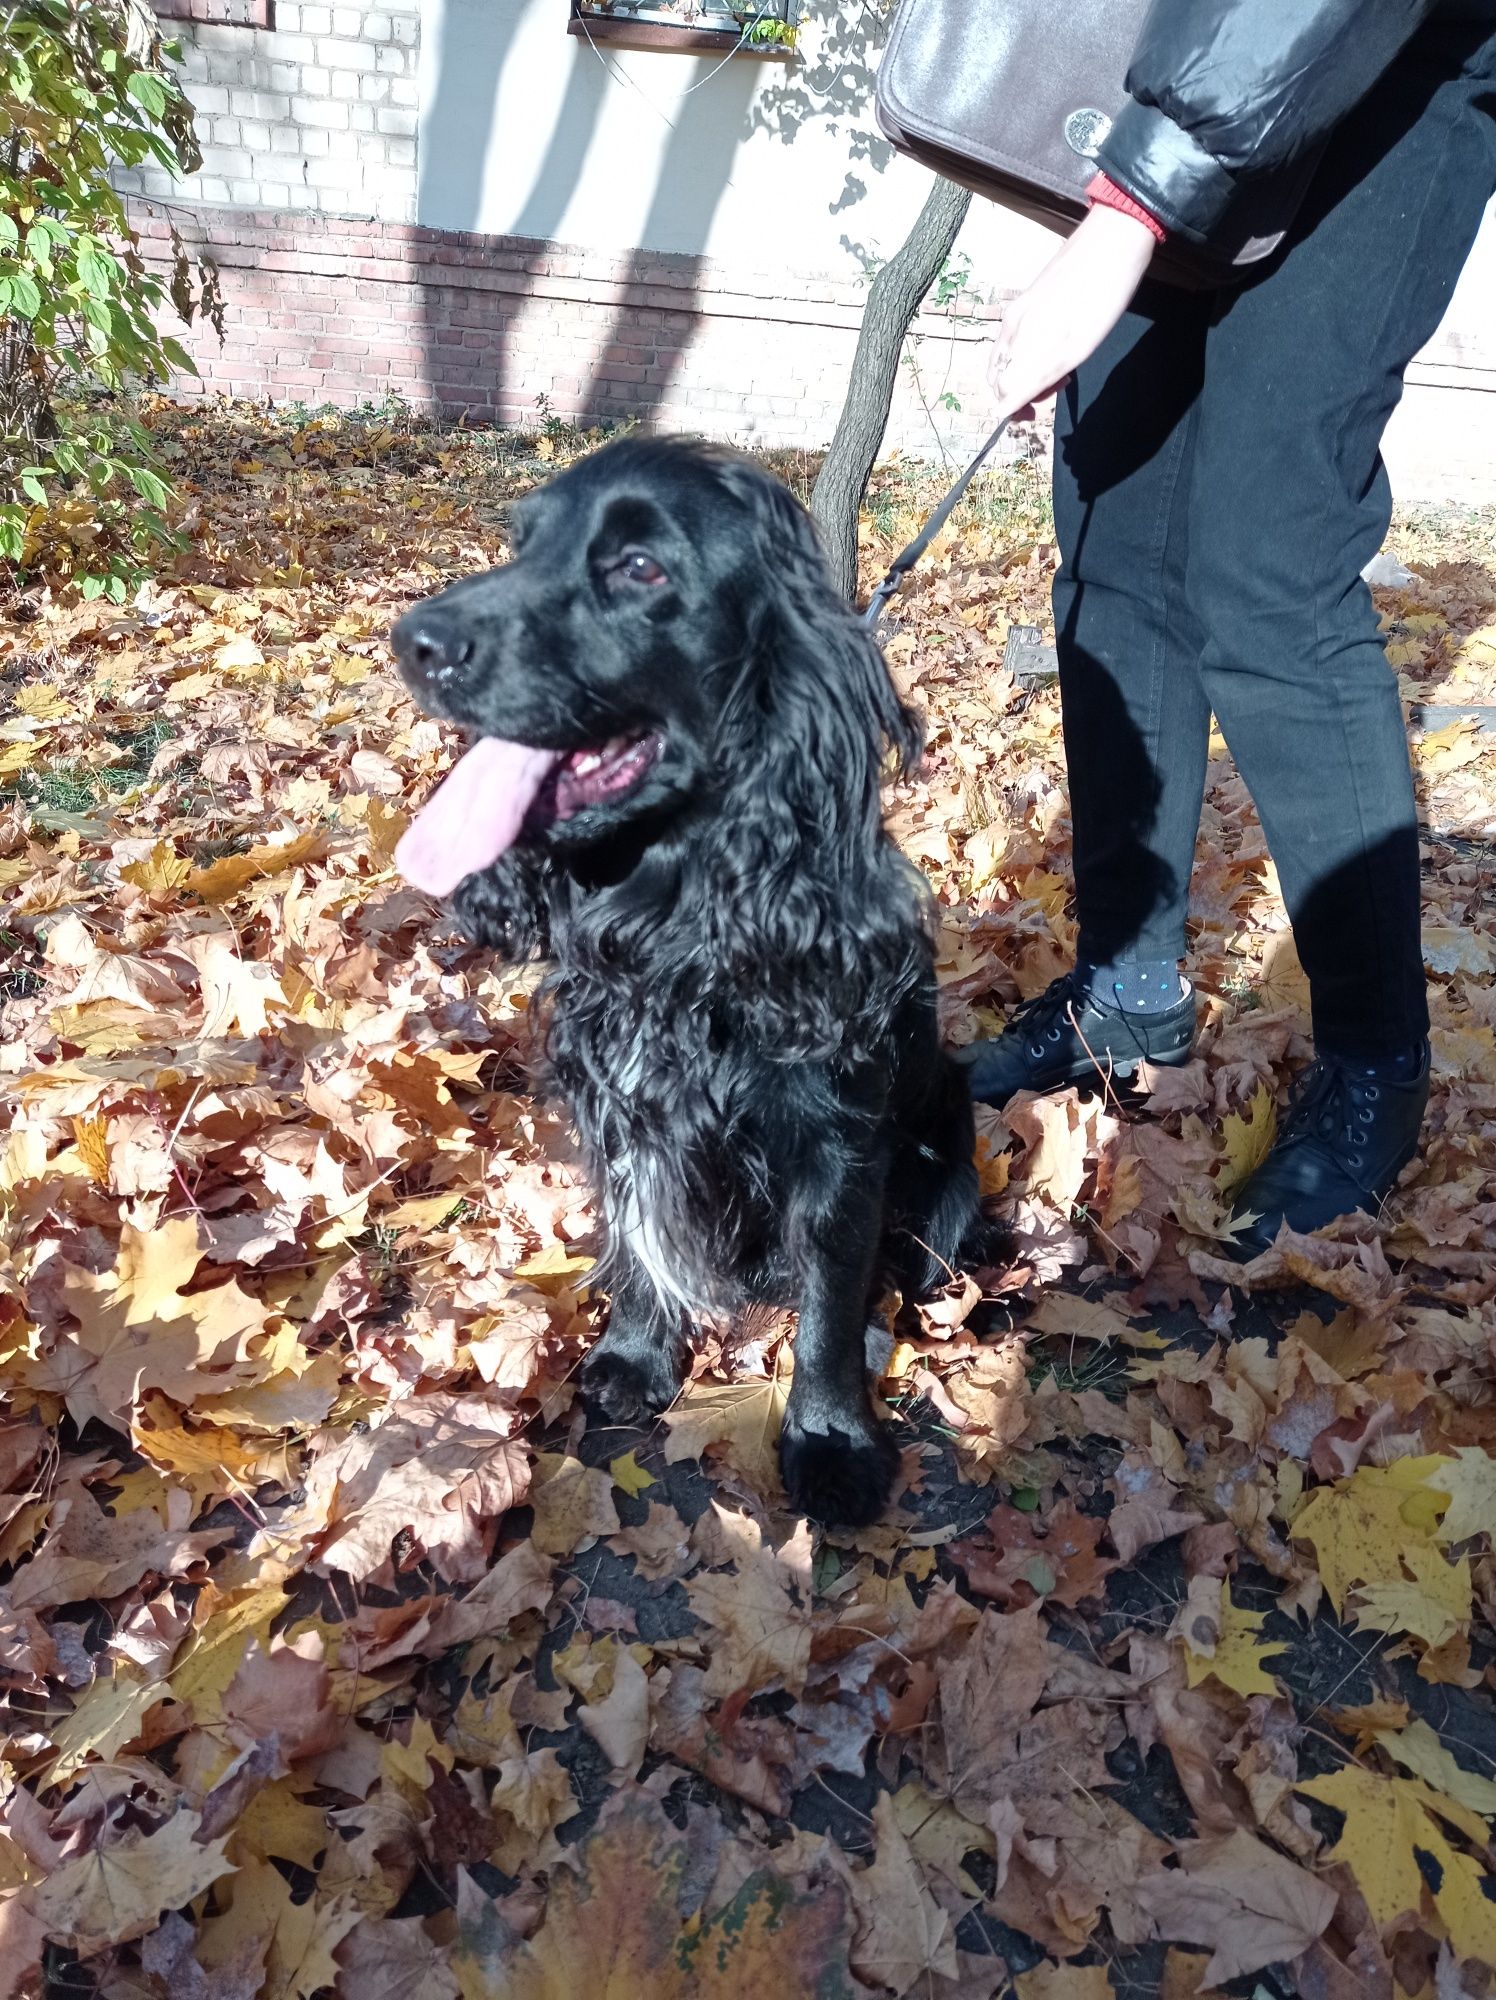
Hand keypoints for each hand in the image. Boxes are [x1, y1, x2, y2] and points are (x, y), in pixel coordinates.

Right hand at [986, 204, 1157, 421]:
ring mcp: (1019, 309)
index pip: (1001, 390)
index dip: (1016, 408)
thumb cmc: (1102, 296)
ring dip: (1025, 374)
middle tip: (1054, 390)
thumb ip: (1036, 379)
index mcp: (1019, 338)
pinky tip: (1058, 347)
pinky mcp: (1030, 299)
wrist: (1115, 238)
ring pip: (1009, 357)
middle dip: (1018, 393)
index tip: (1040, 413)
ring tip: (1060, 371)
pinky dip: (1030, 355)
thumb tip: (1002, 409)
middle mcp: (1012, 325)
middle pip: (999, 375)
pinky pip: (1018, 338)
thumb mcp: (1074, 348)